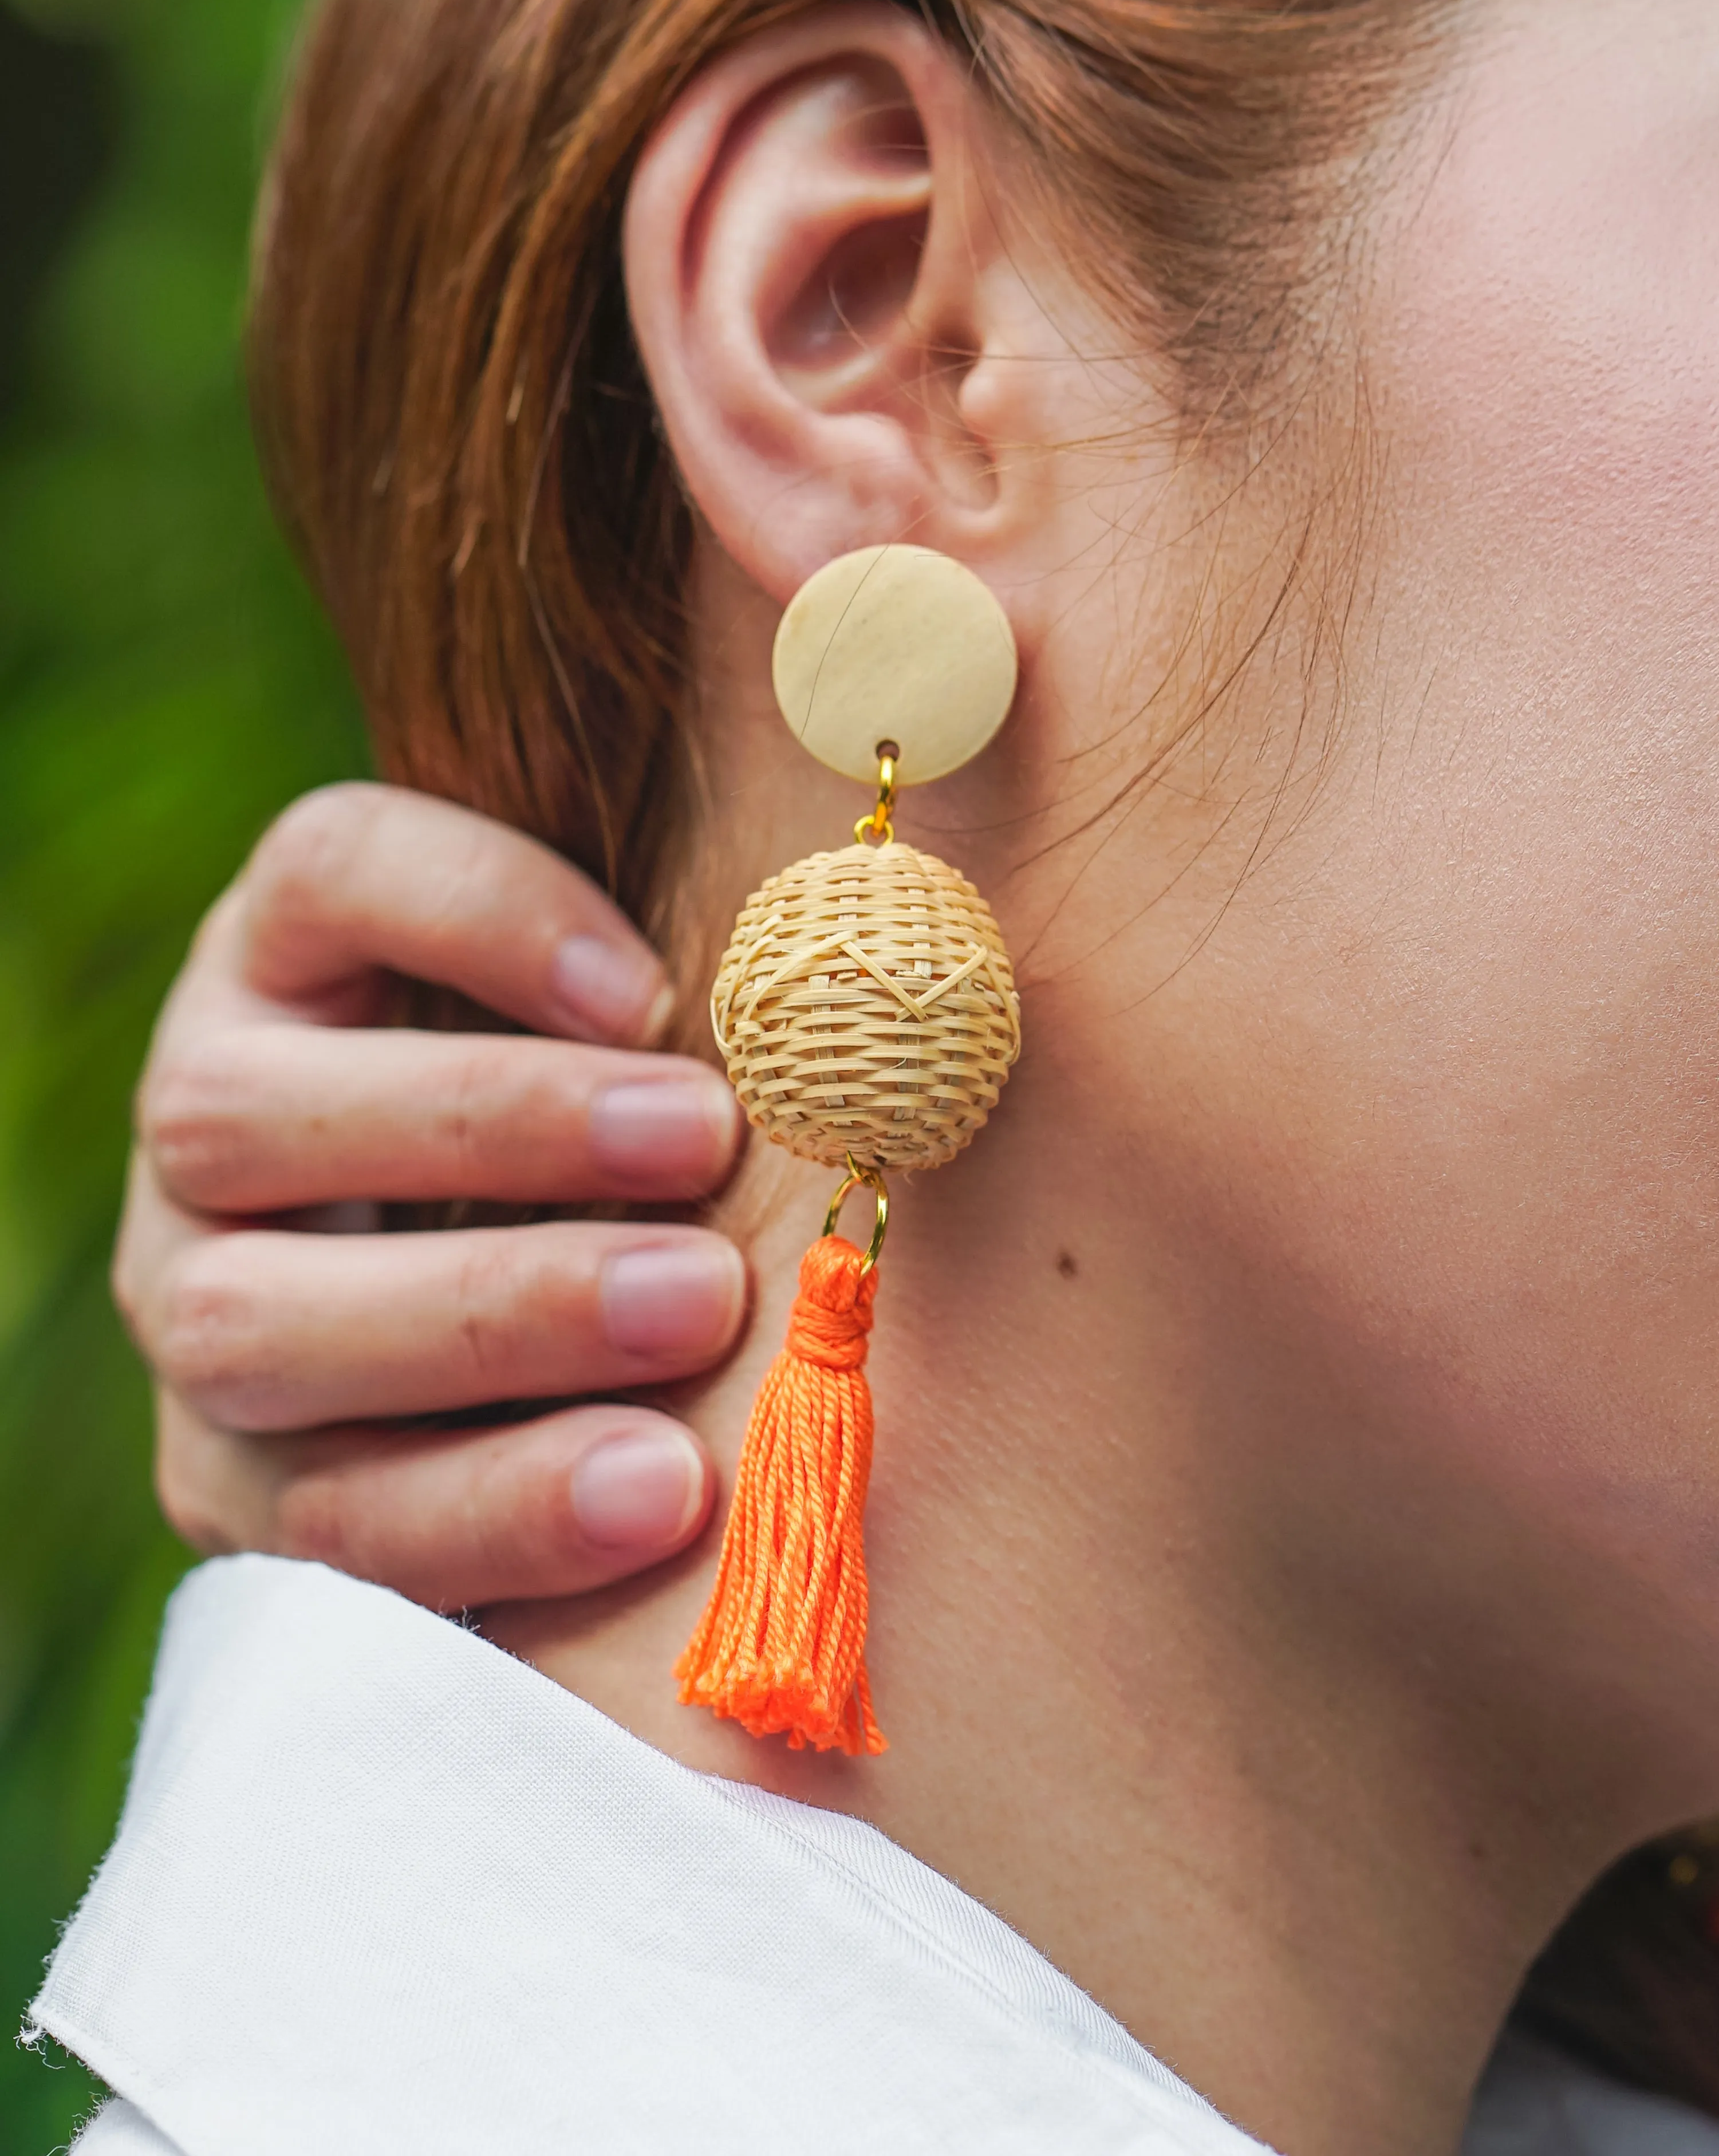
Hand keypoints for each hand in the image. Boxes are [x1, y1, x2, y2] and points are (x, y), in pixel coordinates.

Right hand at [115, 784, 747, 1608]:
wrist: (576, 1360)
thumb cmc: (654, 1140)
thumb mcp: (657, 1030)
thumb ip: (705, 958)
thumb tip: (871, 837)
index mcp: (299, 964)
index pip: (332, 870)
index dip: (480, 909)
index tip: (653, 989)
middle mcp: (212, 1127)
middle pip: (245, 1107)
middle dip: (492, 1123)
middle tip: (703, 1142)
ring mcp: (200, 1314)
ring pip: (251, 1326)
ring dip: (497, 1325)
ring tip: (699, 1316)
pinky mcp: (239, 1493)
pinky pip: (329, 1529)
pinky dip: (500, 1512)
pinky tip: (660, 1500)